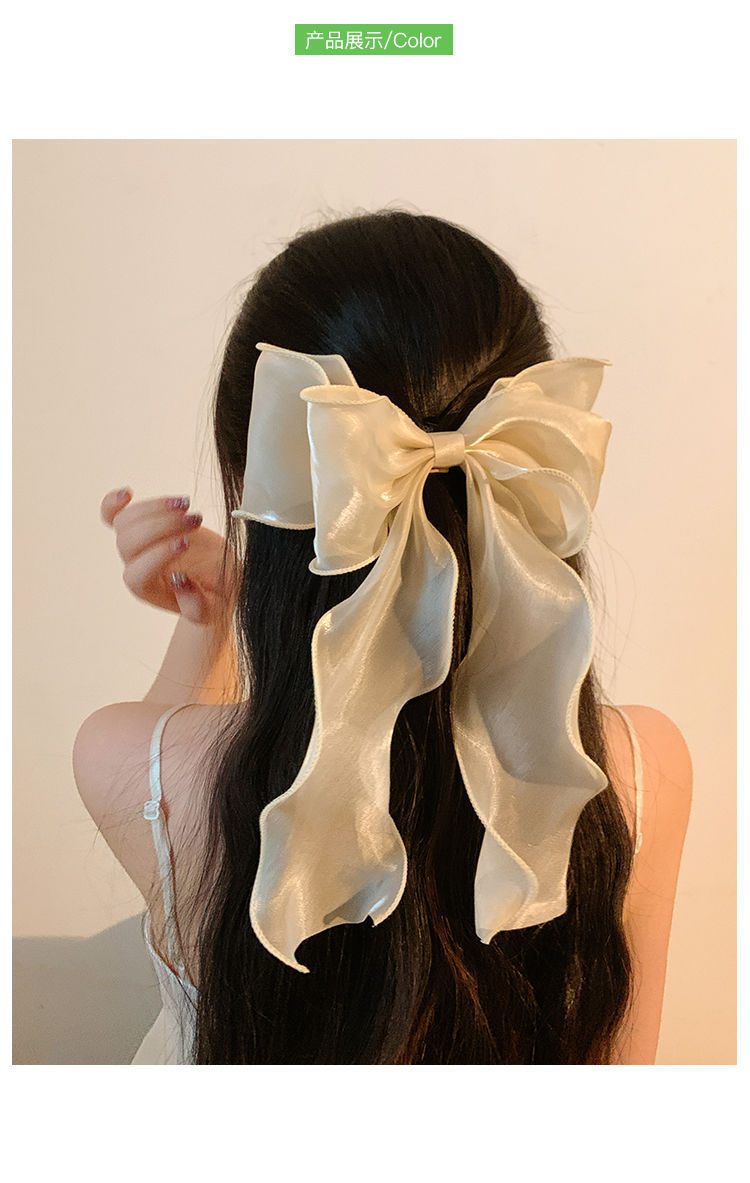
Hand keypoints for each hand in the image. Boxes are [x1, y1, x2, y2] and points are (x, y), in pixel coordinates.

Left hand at [101, 487, 239, 627]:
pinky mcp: (139, 527)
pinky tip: (127, 493)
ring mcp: (134, 545)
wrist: (212, 581)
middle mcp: (135, 566)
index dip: (159, 555)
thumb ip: (197, 606)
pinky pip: (113, 514)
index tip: (187, 542)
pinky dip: (114, 503)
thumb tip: (179, 580)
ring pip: (125, 522)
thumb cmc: (213, 596)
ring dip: (155, 508)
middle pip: (129, 542)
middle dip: (162, 526)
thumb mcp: (213, 609)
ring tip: (186, 505)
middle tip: (195, 520)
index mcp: (148, 589)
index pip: (139, 573)